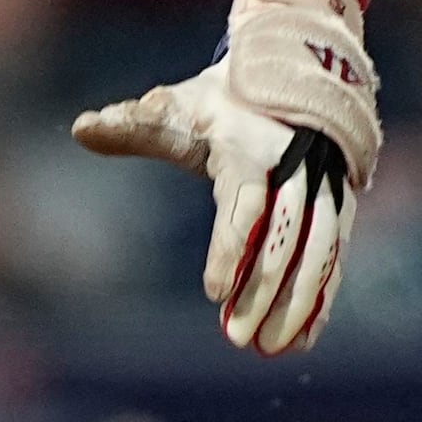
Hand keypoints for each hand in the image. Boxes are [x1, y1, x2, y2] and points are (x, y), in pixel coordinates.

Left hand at [71, 0, 381, 355]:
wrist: (290, 72)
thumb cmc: (220, 100)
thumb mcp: (176, 106)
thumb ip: (133, 126)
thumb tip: (81, 129)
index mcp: (252, 147)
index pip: (245, 202)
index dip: (231, 247)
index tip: (212, 291)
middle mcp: (298, 168)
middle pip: (287, 238)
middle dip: (264, 291)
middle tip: (237, 338)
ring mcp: (326, 189)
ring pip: (320, 253)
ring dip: (297, 304)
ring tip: (269, 348)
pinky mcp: (340, 209)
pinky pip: (334, 259)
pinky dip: (319, 301)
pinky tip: (299, 343)